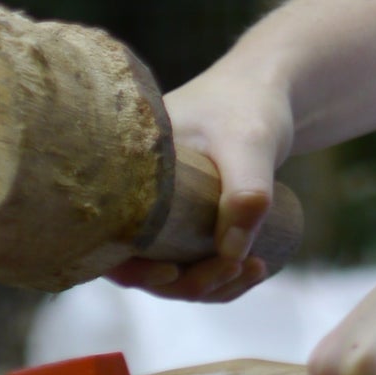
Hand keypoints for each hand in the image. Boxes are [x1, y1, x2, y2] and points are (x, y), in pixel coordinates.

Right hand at [109, 62, 295, 301]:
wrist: (269, 90)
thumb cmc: (248, 105)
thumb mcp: (249, 144)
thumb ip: (246, 191)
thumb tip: (232, 255)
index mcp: (123, 173)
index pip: (106, 241)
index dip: (132, 270)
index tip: (174, 272)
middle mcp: (134, 194)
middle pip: (143, 265)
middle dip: (190, 283)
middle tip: (238, 266)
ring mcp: (162, 210)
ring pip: (174, 270)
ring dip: (212, 284)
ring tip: (255, 266)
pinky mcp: (187, 218)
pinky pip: (194, 262)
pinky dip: (220, 275)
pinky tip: (253, 266)